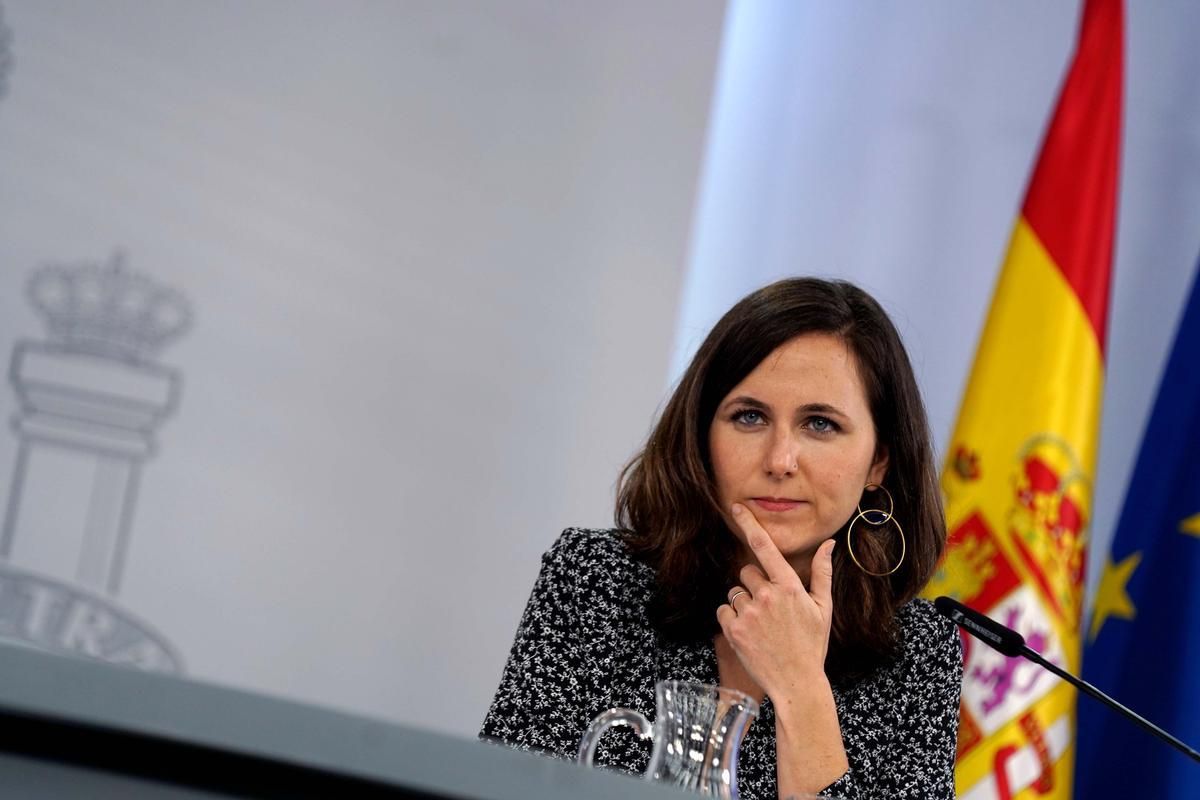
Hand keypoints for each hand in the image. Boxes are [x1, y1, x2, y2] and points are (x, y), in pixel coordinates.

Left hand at [716, 503, 835, 698]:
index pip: (765, 547)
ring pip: (735, 592)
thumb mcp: (823, 608)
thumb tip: (829, 543)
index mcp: (789, 587)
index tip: (736, 507)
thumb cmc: (812, 644)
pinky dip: (731, 620)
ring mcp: (749, 613)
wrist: (797, 683)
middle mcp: (767, 596)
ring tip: (762, 626)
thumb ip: (822, 573)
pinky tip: (749, 634)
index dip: (749, 523)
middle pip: (747, 572)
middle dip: (754, 584)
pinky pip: (724, 611)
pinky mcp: (733, 630)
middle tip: (770, 609)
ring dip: (743, 604)